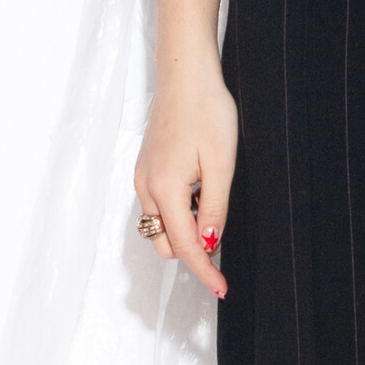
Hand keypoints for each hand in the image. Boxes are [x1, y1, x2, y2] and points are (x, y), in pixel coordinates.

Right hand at [134, 59, 238, 296]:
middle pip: (165, 243)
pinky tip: (198, 190)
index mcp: (165, 189)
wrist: (186, 75)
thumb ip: (213, 207)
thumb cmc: (207, 111)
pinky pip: (158, 204)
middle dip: (192, 250)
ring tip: (211, 204)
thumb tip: (209, 243)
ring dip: (184, 229)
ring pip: (160, 225)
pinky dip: (177, 211)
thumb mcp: (222, 163)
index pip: (184, 246)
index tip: (222, 289)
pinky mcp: (146, 166)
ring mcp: (142, 176)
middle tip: (222, 235)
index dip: (204, 270)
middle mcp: (146, 187)